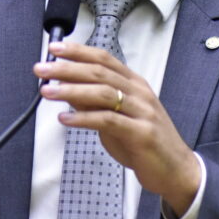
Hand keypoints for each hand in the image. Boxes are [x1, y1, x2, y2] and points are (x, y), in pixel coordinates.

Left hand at [33, 41, 200, 215]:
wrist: (176, 170)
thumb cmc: (144, 142)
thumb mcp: (115, 118)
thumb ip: (93, 103)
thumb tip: (65, 88)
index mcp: (134, 84)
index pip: (104, 59)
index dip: (78, 51)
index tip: (54, 48)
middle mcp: (139, 93)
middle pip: (99, 72)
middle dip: (67, 68)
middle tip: (42, 69)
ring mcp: (142, 112)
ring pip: (103, 92)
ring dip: (71, 90)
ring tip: (47, 92)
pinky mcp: (141, 133)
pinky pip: (108, 121)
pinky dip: (84, 118)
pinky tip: (65, 118)